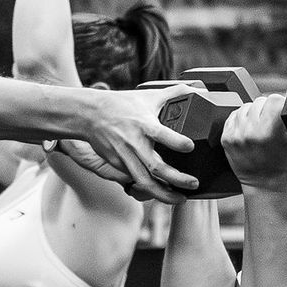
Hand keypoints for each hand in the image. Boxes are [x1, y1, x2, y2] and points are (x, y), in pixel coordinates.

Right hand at [72, 86, 198, 201]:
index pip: (161, 134)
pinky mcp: (118, 164)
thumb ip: (175, 93)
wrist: (89, 114)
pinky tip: (163, 193)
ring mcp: (125, 156)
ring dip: (164, 194)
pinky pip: (135, 181)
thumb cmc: (121, 104)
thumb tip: (197, 88)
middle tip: (194, 183)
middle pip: (156, 167)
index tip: (190, 147)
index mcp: (143, 124)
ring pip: (145, 182)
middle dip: (177, 179)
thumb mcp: (148, 96)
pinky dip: (150, 189)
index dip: (177, 142)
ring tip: (180, 198)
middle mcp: (134, 143)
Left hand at [220, 93, 286, 190]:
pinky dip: (242, 121)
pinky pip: (234, 116)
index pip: (274, 99)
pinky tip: (250, 132)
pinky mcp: (226, 138)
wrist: (266, 183)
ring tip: (261, 129)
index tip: (282, 113)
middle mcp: (251, 132)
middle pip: (260, 101)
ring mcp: (236, 135)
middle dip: (267, 110)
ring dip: (254, 114)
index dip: (280, 105)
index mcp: (270, 132)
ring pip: (246, 107)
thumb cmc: (284, 163)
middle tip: (272, 125)